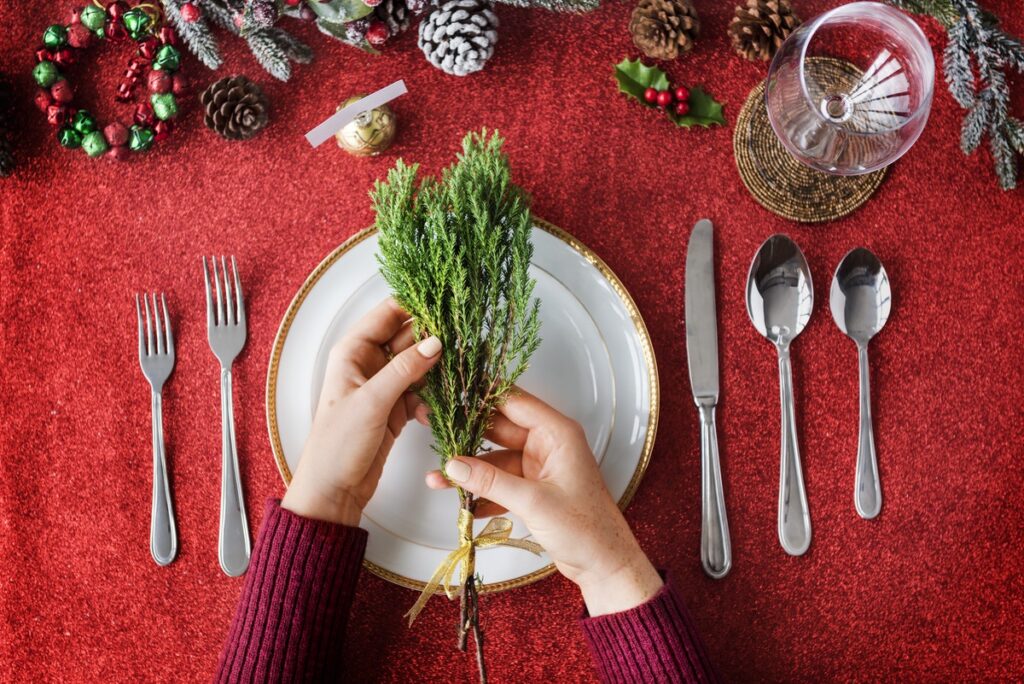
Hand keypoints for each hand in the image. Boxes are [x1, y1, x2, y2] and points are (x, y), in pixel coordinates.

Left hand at [282, 298, 441, 526]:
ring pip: (418, 365)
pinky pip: (420, 391)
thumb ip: (404, 369)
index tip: (446, 306)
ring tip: (454, 377)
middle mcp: (368, 364)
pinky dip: (430, 398)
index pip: (388, 314)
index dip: (415, 307)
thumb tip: (435, 342)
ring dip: (435, 372)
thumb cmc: (337, 444)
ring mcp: (383, 386)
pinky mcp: (395, 408)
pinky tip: (434, 410)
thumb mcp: (372, 401)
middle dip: (433, 340)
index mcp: (353, 352)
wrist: (334, 490)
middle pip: (408, 338)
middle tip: (461, 343)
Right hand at [424, 389, 662, 615]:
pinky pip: (500, 483)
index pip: (514, 402)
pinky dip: (482, 492)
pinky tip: (461, 502)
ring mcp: (539, 467)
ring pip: (495, 459)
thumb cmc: (586, 528)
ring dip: (470, 471)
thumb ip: (491, 481)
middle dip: (467, 434)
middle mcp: (548, 445)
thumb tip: (454, 465)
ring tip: (439, 477)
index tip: (453, 390)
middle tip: (435, 428)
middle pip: (499, 429)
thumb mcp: (534, 501)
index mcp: (557, 434)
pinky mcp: (533, 489)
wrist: (604, 564)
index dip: (483, 395)